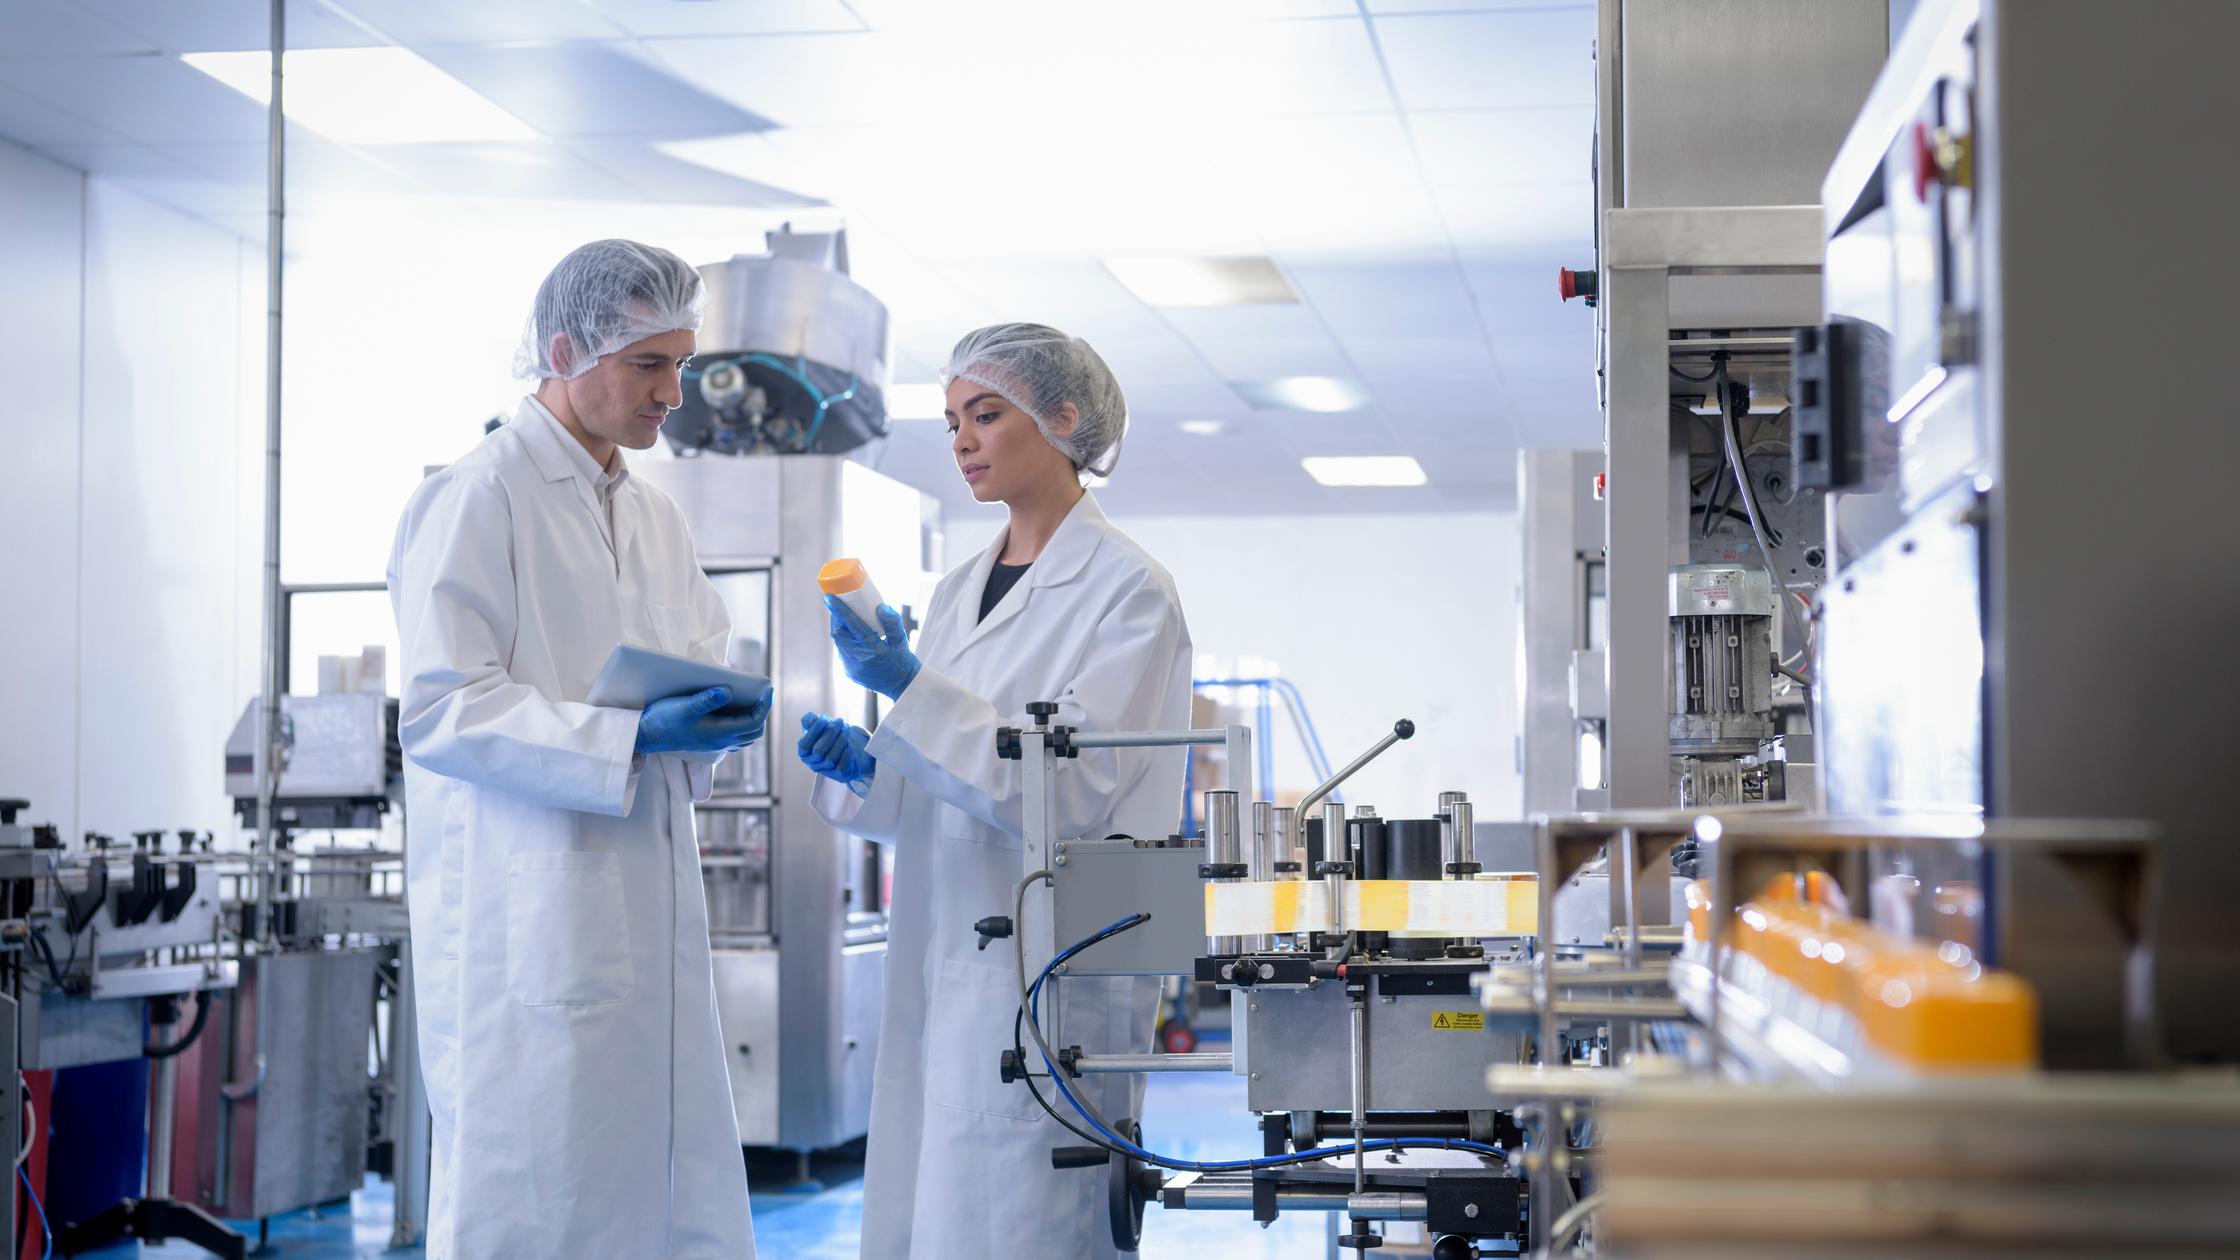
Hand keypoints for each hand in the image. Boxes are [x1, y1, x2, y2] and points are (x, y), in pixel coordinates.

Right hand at [635, 685, 771, 755]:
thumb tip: (728, 691)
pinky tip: (733, 713)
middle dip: (762, 713)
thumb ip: (707, 699)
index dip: (764, 705)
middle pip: (754, 731)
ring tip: (751, 702)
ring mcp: (715, 744)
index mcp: (720, 733)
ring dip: (753, 720)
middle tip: (762, 695)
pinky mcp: (708, 742)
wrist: (646, 736)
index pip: (754, 721)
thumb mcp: (685, 706)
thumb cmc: (664, 720)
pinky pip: (734, 738)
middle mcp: (721, 742)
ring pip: (745, 737)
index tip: (768, 690)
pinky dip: (741, 726)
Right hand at [797, 712, 874, 785]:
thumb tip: (808, 719)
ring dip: (840, 741)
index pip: (805, 745)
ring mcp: (826, 770)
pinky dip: (846, 754)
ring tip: (846, 730)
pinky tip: (849, 744)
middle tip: (840, 722)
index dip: (814, 731)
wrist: (849, 750)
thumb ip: (812, 722)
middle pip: (819, 750)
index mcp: (804, 753)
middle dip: (831, 733)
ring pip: (831, 757)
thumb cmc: (831, 738)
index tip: (824, 718)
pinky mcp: (839, 774)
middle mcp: (813, 763)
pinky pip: (841, 766)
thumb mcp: (820, 728)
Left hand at [826, 596, 920, 699]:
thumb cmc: (902, 659)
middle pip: (838, 633)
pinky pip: (842, 652)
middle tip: (840, 608)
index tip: (828, 597)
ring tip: (847, 622)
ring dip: (841, 630)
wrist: (901, 685)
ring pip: (839, 643)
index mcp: (873, 649)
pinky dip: (845, 642)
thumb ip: (892, 622)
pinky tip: (853, 639)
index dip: (839, 610)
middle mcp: (859, 659)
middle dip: (836, 619)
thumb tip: (879, 607)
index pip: (852, 625)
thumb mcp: (901, 639)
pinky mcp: (849, 672)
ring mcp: (851, 667)